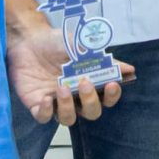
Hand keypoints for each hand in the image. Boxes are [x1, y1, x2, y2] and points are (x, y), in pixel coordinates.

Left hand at [7, 16, 132, 124]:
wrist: (29, 40)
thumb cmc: (57, 43)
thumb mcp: (81, 47)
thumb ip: (102, 60)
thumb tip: (129, 69)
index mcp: (89, 83)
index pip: (106, 98)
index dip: (111, 96)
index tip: (111, 84)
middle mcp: (75, 97)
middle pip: (91, 113)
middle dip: (91, 101)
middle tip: (85, 83)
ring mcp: (57, 102)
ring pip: (68, 119)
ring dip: (68, 107)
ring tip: (62, 87)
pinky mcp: (37, 105)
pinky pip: (43, 117)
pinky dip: (46, 111)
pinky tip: (47, 98)